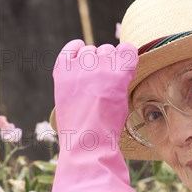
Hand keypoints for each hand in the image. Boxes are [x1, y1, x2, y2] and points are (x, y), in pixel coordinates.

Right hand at [50, 39, 139, 191]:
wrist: (86, 144)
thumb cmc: (78, 133)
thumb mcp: (68, 104)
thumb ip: (76, 87)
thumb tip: (92, 84)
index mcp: (62, 71)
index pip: (75, 48)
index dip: (84, 55)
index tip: (89, 68)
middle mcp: (79, 64)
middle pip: (94, 50)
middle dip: (100, 63)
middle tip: (104, 86)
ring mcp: (98, 67)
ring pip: (110, 51)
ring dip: (114, 64)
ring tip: (114, 86)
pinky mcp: (117, 75)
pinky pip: (128, 52)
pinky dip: (130, 56)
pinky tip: (128, 67)